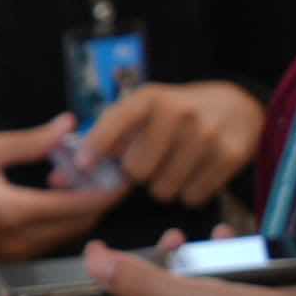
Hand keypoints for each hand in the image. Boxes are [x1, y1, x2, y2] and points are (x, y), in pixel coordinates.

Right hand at [0, 121, 126, 256]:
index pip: (78, 206)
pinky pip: (48, 240)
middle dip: (98, 198)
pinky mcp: (8, 257)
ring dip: (78, 209)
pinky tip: (51, 194)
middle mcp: (19, 240)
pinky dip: (59, 218)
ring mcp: (14, 253)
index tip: (124, 175)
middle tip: (109, 172)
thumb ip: (31, 141)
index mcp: (15, 212)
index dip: (107, 191)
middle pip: (78, 224)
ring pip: (65, 234)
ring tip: (77, 176)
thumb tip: (67, 127)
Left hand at [73, 75, 261, 208]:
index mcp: (150, 98)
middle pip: (137, 170)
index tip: (84, 165)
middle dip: (138, 173)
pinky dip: (189, 192)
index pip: (115, 123)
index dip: (96, 147)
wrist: (236, 105)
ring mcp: (206, 135)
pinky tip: (195, 171)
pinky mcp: (229, 156)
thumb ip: (102, 141)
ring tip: (174, 164)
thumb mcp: (142, 112)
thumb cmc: (176, 114)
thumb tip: (59, 179)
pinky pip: (191, 197)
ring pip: (163, 189)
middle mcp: (178, 113)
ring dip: (163, 185)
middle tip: (150, 160)